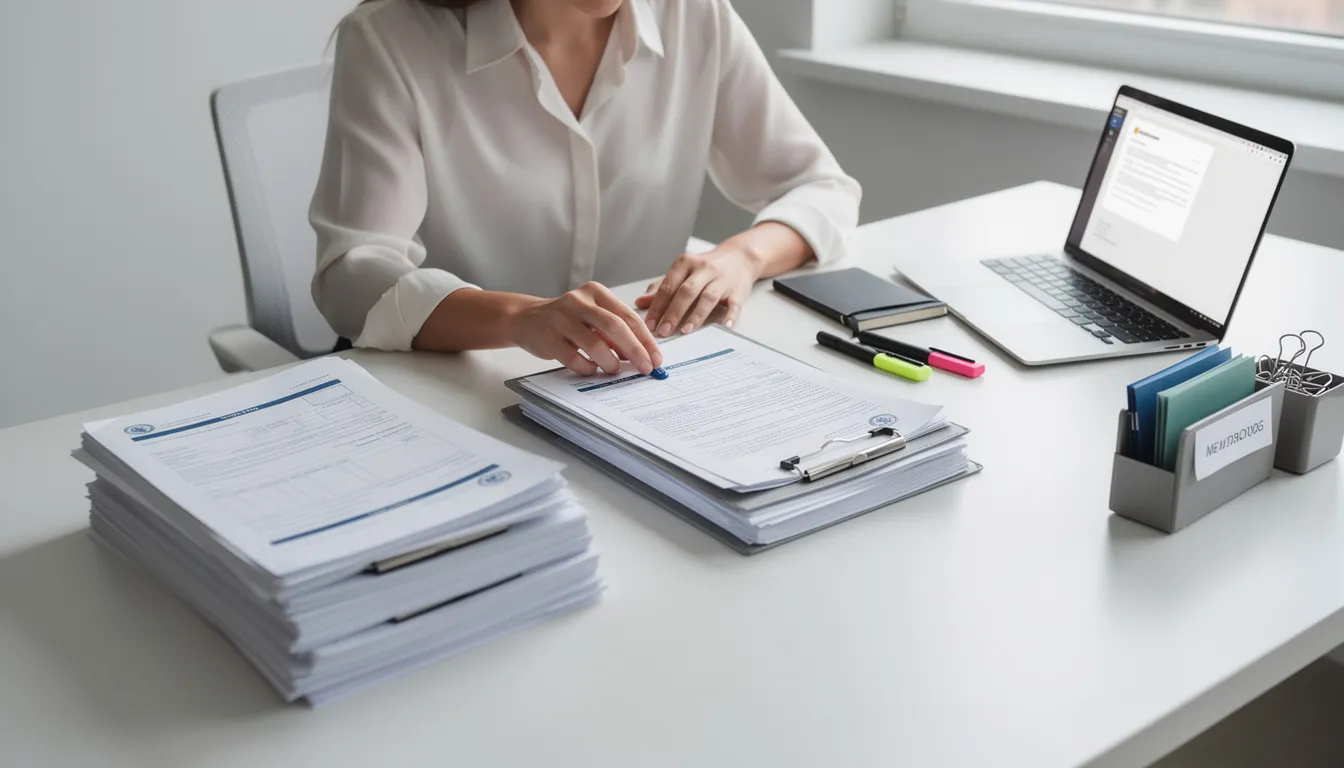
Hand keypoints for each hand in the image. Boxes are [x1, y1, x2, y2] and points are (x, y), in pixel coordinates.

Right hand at [506, 282, 661, 375]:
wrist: (527, 319)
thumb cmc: (568, 320)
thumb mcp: (593, 315)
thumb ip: (616, 330)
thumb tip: (643, 355)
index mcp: (596, 292)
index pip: (628, 316)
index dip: (645, 339)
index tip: (656, 358)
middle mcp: (578, 301)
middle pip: (615, 327)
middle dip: (635, 351)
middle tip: (645, 368)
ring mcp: (561, 319)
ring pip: (594, 343)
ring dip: (610, 362)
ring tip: (614, 369)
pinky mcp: (548, 337)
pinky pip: (573, 358)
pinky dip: (587, 367)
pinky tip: (591, 369)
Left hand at [636, 247, 761, 337]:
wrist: (739, 258)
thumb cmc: (706, 269)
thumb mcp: (682, 272)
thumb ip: (662, 287)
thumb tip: (640, 302)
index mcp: (685, 263)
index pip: (668, 286)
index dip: (657, 306)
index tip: (649, 324)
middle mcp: (704, 269)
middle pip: (686, 291)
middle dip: (673, 312)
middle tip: (664, 331)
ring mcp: (722, 280)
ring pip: (708, 297)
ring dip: (696, 315)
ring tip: (685, 330)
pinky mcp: (737, 291)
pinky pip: (734, 305)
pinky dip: (729, 316)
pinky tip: (722, 327)